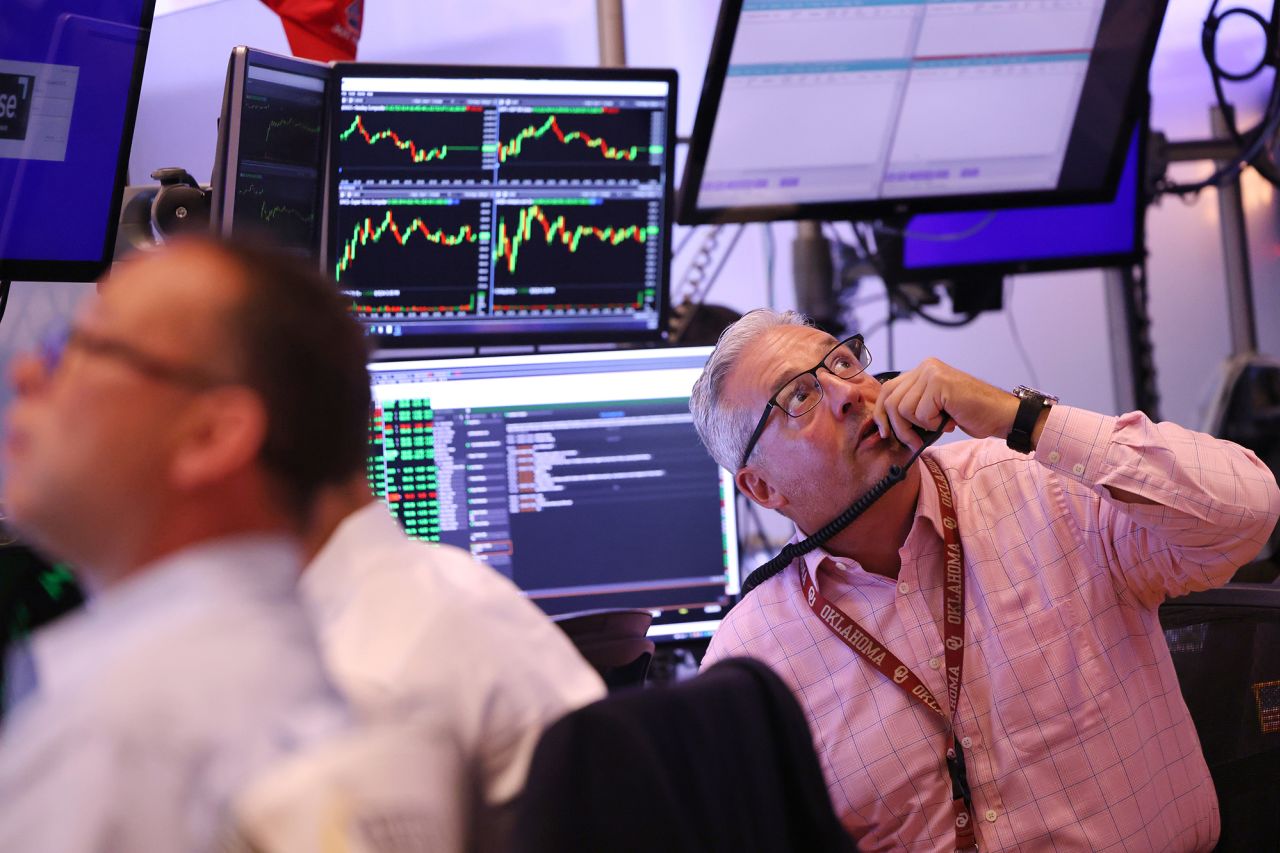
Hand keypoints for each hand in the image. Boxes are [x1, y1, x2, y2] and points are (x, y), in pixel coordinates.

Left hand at [872, 358, 1017, 449]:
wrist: (1001, 415)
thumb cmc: (970, 414)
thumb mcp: (934, 408)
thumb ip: (913, 406)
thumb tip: (885, 423)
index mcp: (922, 371)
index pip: (887, 390)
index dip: (881, 413)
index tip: (884, 432)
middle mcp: (925, 367)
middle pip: (890, 400)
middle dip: (898, 427)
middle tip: (912, 441)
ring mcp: (932, 373)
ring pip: (903, 409)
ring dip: (919, 426)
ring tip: (939, 426)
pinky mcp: (939, 384)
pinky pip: (920, 413)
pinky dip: (933, 424)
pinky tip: (949, 421)